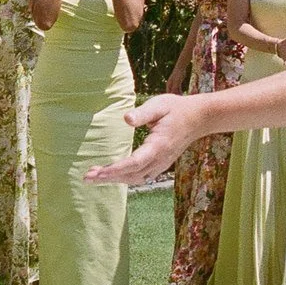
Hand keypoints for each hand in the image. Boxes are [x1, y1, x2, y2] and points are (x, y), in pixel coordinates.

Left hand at [85, 94, 199, 185]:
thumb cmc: (176, 108)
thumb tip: (126, 119)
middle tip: (87, 177)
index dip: (116, 169)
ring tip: (94, 176)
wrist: (198, 118)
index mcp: (159, 145)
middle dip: (109, 177)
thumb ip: (143, 113)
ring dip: (115, 179)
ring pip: (136, 179)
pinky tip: (111, 175)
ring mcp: (162, 164)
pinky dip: (125, 178)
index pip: (135, 163)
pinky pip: (141, 177)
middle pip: (132, 175)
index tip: (98, 172)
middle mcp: (160, 159)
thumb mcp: (160, 105)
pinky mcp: (161, 164)